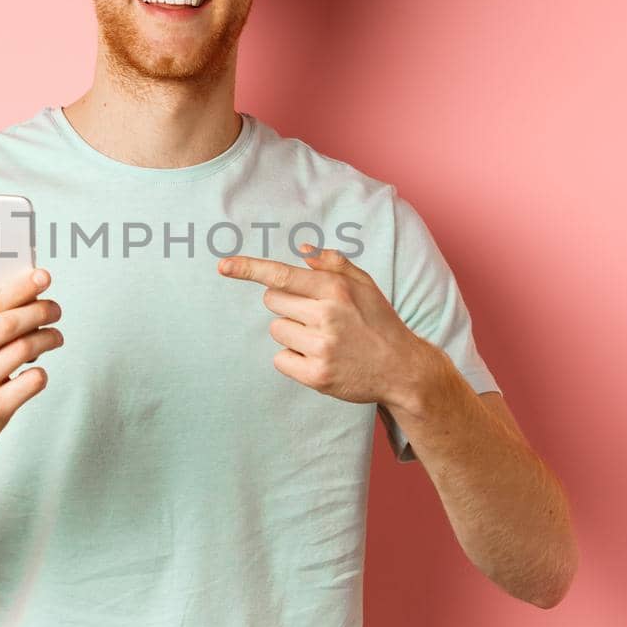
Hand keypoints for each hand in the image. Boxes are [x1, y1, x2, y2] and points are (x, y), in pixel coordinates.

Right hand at [0, 267, 63, 466]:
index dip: (19, 287)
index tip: (42, 276)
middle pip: (8, 324)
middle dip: (39, 311)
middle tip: (55, 308)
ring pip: (23, 350)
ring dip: (47, 338)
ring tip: (55, 336)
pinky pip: (30, 382)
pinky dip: (40, 371)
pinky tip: (37, 368)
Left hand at [217, 242, 438, 407]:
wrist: (403, 369)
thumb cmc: (379, 322)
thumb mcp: (365, 285)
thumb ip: (334, 264)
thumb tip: (303, 251)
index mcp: (335, 289)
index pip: (282, 275)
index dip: (249, 269)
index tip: (223, 266)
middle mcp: (327, 315)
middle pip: (272, 302)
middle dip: (288, 306)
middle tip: (317, 318)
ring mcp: (321, 347)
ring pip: (276, 330)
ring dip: (292, 334)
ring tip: (324, 340)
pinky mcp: (316, 375)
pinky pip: (280, 359)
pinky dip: (294, 360)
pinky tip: (320, 359)